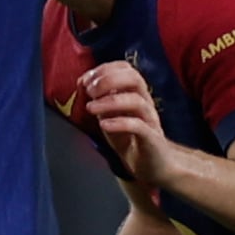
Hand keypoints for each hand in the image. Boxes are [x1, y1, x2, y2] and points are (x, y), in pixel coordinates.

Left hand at [84, 60, 181, 189]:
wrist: (153, 166)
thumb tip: (82, 82)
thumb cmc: (129, 138)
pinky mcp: (152, 138)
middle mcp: (145, 102)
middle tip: (89, 91)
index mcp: (135, 93)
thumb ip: (98, 99)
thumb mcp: (109, 115)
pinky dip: (119, 123)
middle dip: (108, 80)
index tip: (85, 80)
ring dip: (110, 101)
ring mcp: (150, 119)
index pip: (125, 69)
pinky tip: (104, 125)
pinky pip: (139, 126)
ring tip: (90, 108)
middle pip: (134, 78)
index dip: (104, 69)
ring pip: (136, 100)